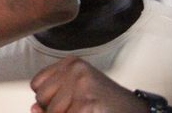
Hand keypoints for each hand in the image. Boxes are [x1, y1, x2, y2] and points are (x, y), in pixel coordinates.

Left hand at [30, 57, 148, 112]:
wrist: (138, 112)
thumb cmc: (105, 104)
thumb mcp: (77, 92)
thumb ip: (52, 99)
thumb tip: (33, 109)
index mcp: (71, 63)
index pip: (37, 84)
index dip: (47, 100)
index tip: (68, 102)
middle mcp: (75, 70)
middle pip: (40, 98)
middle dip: (54, 110)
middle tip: (80, 108)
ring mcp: (82, 86)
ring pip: (50, 111)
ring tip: (86, 110)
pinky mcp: (87, 104)